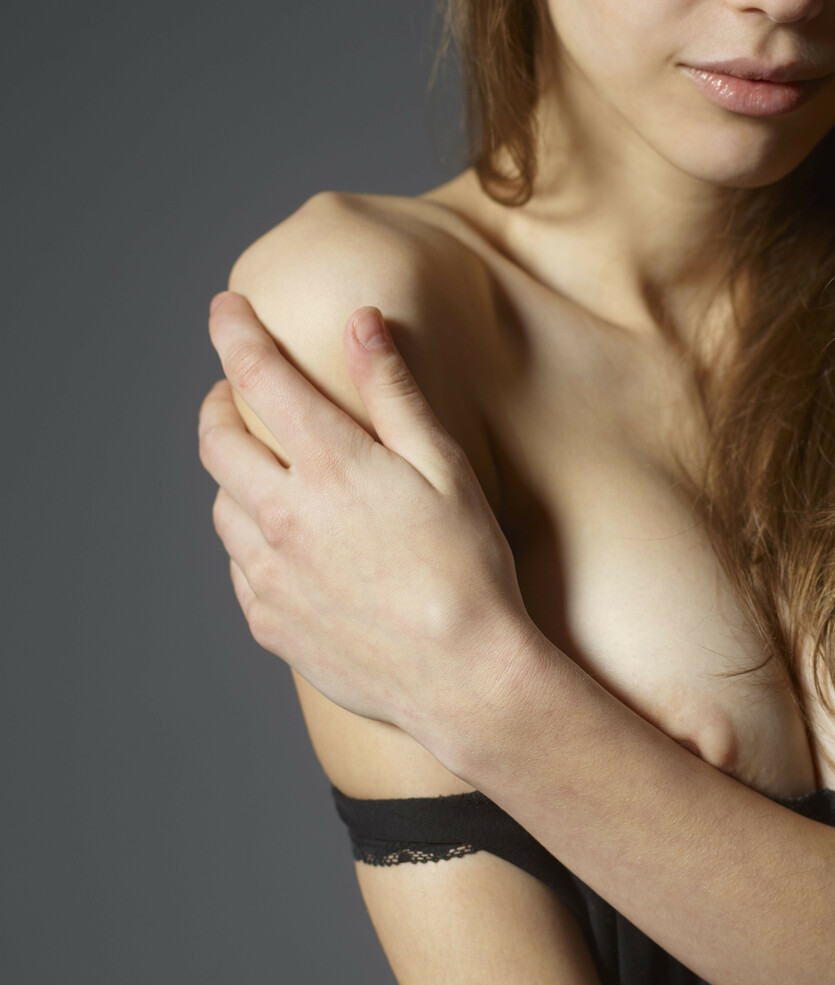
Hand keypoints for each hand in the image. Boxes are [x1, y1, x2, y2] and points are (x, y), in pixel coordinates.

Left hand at [198, 291, 535, 746]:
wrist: (462, 676)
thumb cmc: (467, 566)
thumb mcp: (443, 464)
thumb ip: (394, 390)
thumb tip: (361, 321)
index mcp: (330, 467)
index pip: (259, 378)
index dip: (235, 333)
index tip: (224, 308)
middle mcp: (284, 516)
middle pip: (217, 441)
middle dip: (220, 402)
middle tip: (239, 392)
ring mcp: (270, 574)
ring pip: (221, 505)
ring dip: (234, 474)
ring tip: (268, 469)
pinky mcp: (270, 622)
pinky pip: (240, 566)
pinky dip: (250, 538)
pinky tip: (286, 541)